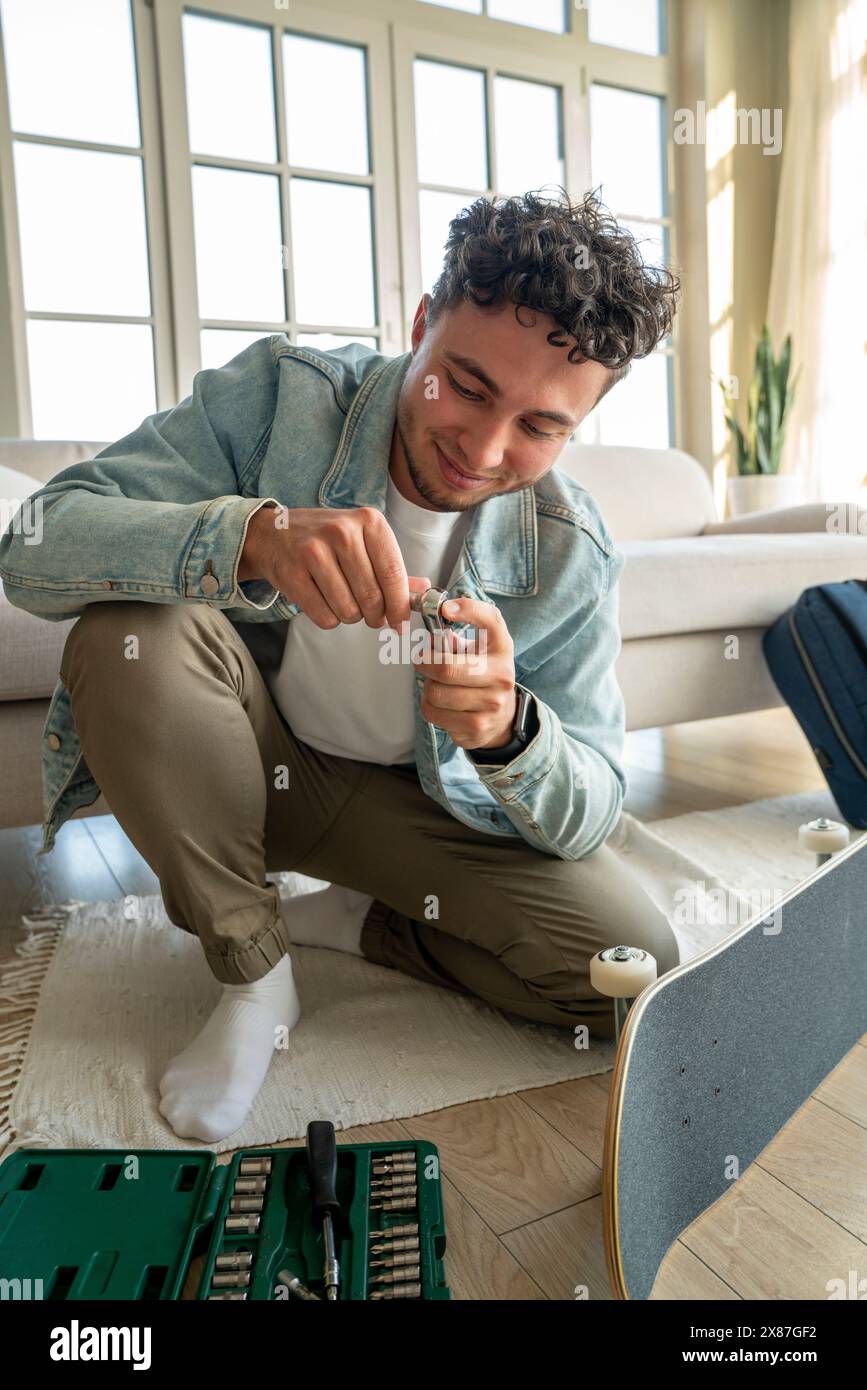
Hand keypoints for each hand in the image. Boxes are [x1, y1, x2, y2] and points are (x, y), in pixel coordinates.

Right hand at [239, 503, 429, 631]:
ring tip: (344, 601)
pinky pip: (324, 616)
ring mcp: (314, 551)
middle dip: (376, 616)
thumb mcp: (363, 541)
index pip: (393, 573)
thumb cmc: (326, 539)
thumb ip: (392, 567)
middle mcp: (342, 532)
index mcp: (368, 521)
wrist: (272, 534)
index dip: (400, 605)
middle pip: (372, 596)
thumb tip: (424, 591)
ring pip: (348, 610)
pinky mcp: (293, 574)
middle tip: (372, 616)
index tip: (401, 623)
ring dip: (351, 617)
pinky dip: (329, 618)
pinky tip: (324, 601)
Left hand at [412, 596, 517, 749]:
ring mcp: (491, 705)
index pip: (491, 621)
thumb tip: (433, 629)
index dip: (467, 610)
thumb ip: (457, 635)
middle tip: (420, 660)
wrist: (504, 717)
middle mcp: (502, 676)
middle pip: (447, 668)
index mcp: (503, 649)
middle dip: (424, 663)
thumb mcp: (480, 649)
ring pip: (436, 693)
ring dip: (428, 688)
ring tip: (437, 686)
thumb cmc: (484, 674)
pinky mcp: (477, 728)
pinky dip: (430, 707)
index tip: (446, 609)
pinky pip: (433, 714)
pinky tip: (443, 705)